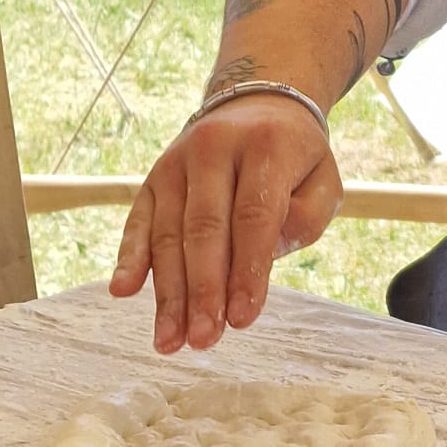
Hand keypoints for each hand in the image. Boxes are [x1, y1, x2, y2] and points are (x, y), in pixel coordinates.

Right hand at [110, 94, 341, 353]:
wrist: (257, 105)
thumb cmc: (295, 158)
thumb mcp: (323, 179)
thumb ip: (307, 218)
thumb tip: (264, 256)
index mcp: (266, 145)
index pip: (254, 216)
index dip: (247, 270)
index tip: (244, 318)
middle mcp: (214, 147)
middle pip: (204, 228)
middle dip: (203, 290)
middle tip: (205, 339)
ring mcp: (177, 162)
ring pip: (168, 233)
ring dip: (168, 292)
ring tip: (172, 341)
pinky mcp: (153, 178)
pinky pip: (138, 221)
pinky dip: (130, 257)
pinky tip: (123, 291)